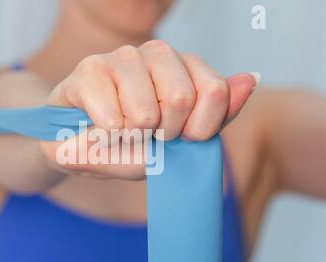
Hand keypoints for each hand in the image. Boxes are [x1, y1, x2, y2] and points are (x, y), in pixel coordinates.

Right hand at [40, 40, 258, 179]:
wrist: (75, 143)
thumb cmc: (127, 141)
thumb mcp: (177, 142)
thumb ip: (215, 116)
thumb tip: (250, 80)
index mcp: (183, 67)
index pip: (216, 91)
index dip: (198, 130)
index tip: (179, 139)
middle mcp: (156, 53)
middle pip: (181, 99)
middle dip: (162, 135)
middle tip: (145, 136)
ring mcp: (122, 58)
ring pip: (145, 113)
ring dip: (132, 138)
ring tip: (120, 132)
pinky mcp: (89, 69)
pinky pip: (112, 119)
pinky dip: (105, 139)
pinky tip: (97, 128)